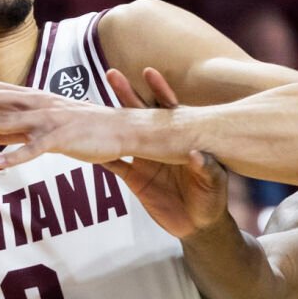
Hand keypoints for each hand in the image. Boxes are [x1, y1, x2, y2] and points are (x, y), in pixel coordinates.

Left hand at [0, 78, 147, 170]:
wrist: (121, 129)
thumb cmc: (84, 128)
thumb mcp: (45, 124)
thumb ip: (16, 128)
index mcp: (34, 97)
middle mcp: (38, 103)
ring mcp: (49, 120)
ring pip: (7, 121)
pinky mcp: (62, 139)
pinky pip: (33, 149)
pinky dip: (14, 157)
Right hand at [103, 66, 227, 238]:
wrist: (198, 225)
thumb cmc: (212, 198)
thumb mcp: (214, 183)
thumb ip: (207, 168)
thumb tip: (196, 155)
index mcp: (180, 138)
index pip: (168, 108)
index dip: (159, 90)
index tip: (148, 73)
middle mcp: (160, 143)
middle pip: (140, 114)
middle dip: (126, 94)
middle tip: (112, 74)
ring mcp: (145, 159)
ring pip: (124, 134)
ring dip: (109, 119)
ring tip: (90, 102)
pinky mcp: (135, 178)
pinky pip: (114, 164)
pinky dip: (100, 154)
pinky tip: (83, 143)